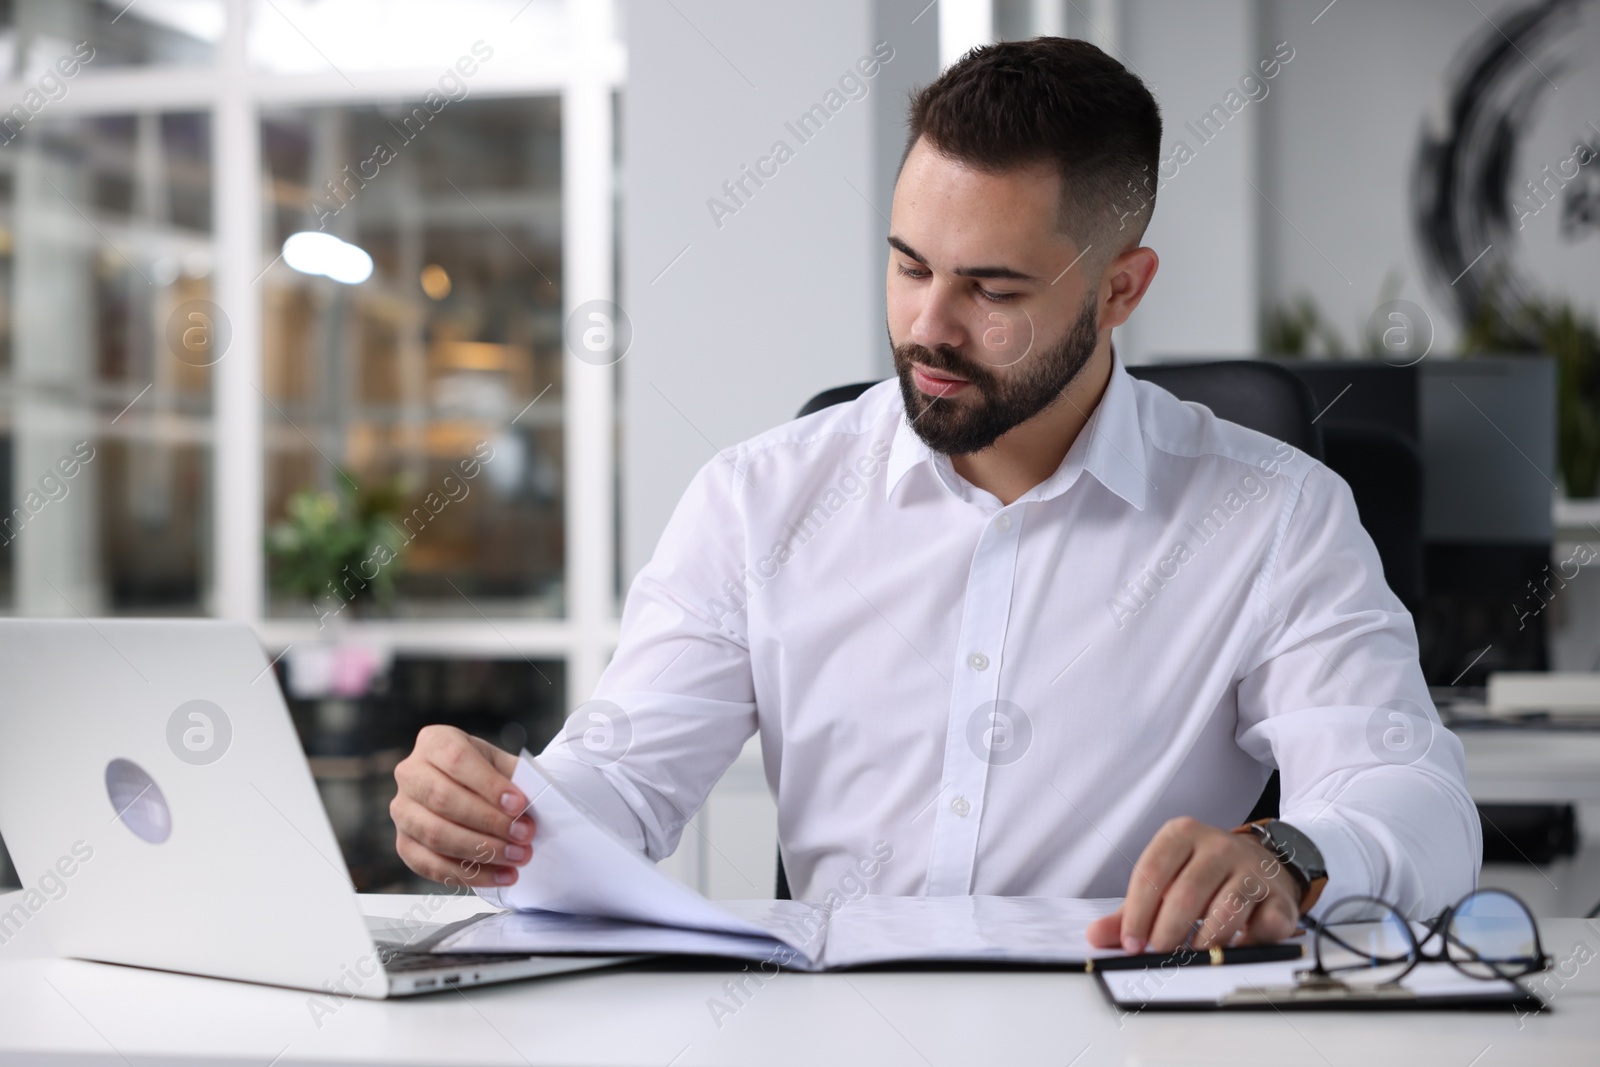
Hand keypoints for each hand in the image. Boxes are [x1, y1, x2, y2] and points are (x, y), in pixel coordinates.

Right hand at [391, 725, 533, 887]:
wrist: (472, 790)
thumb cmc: (487, 775)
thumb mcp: (501, 764)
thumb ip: (515, 780)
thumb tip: (532, 807)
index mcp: (434, 742)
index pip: (457, 760)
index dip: (489, 785)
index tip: (519, 804)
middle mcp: (410, 774)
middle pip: (443, 800)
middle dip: (489, 822)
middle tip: (524, 836)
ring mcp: (402, 810)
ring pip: (435, 835)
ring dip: (481, 851)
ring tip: (517, 858)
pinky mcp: (404, 843)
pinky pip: (430, 865)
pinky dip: (468, 875)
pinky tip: (499, 876)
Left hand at [1086, 816, 1300, 952]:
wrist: (1264, 863)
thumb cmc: (1203, 874)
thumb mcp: (1165, 880)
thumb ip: (1130, 910)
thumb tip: (1096, 936)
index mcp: (1182, 835)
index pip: (1152, 872)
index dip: (1138, 912)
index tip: (1131, 943)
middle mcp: (1218, 846)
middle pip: (1186, 893)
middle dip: (1167, 931)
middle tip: (1159, 954)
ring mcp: (1252, 869)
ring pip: (1226, 910)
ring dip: (1204, 941)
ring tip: (1191, 955)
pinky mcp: (1279, 896)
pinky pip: (1264, 924)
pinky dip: (1248, 943)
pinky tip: (1235, 949)